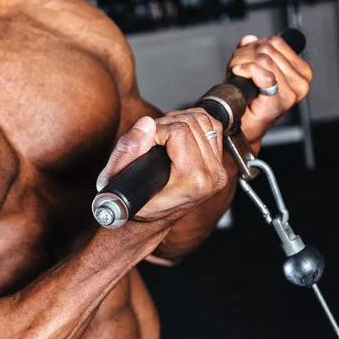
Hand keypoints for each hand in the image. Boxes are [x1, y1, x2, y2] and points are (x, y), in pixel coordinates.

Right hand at [96, 109, 227, 224]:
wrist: (149, 218)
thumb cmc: (134, 200)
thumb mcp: (119, 177)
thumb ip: (129, 149)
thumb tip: (147, 124)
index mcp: (192, 181)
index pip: (179, 131)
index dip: (157, 129)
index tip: (146, 143)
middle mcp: (211, 176)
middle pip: (191, 123)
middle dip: (166, 124)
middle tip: (151, 138)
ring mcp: (218, 171)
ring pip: (203, 121)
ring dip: (179, 120)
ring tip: (163, 135)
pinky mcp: (219, 165)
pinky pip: (212, 127)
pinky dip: (193, 123)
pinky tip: (179, 133)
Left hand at [227, 34, 312, 143]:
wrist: (244, 129)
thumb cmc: (249, 103)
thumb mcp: (252, 70)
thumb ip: (252, 52)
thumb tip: (249, 39)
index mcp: (301, 71)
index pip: (277, 43)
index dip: (254, 45)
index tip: (243, 56)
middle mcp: (301, 81)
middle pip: (267, 50)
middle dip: (244, 54)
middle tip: (234, 66)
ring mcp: (291, 92)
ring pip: (263, 59)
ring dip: (241, 62)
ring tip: (235, 72)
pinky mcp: (279, 101)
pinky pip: (262, 74)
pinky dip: (245, 70)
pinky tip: (238, 75)